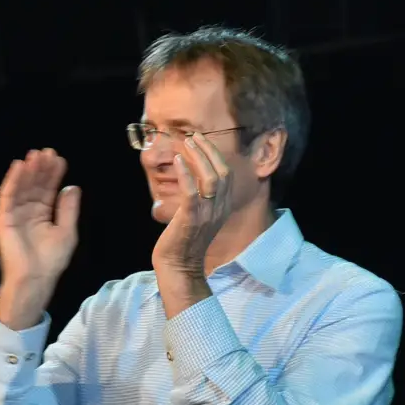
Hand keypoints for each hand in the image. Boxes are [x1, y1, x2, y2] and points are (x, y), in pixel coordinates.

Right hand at [0, 148, 76, 328]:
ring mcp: (14, 214)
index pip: (48, 189)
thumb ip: (68, 209)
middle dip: (41, 168)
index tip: (60, 159)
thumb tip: (72, 186)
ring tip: (36, 155)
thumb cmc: (51, 259)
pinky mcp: (3, 218)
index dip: (54, 174)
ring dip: (28, 170)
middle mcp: (28, 211)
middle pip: (35, 185)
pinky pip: (7, 196)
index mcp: (43, 214)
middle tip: (48, 152)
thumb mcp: (67, 231)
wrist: (35, 278)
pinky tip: (19, 166)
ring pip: (21, 187)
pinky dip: (12, 180)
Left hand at [152, 134, 242, 287]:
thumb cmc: (183, 242)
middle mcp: (218, 209)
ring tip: (186, 144)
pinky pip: (192, 193)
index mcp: (221, 208)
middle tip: (194, 136)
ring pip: (210, 179)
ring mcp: (206, 214)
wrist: (179, 267)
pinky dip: (186, 174)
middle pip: (222, 172)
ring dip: (199, 158)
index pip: (226, 175)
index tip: (201, 141)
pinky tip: (178, 161)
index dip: (215, 155)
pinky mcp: (191, 220)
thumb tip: (190, 180)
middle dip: (209, 151)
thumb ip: (200, 200)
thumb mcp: (198, 218)